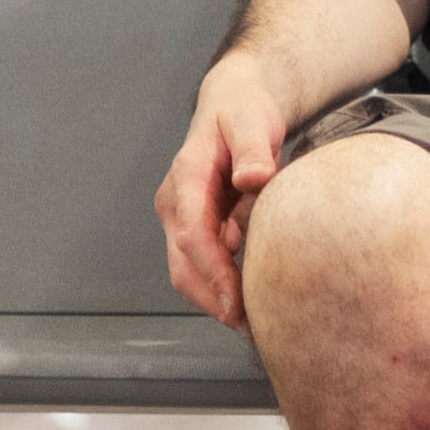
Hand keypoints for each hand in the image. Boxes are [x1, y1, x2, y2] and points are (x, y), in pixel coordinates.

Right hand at [156, 59, 295, 329]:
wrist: (233, 103)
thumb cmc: (244, 111)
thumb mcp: (252, 120)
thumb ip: (254, 149)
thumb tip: (252, 179)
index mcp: (186, 178)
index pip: (193, 236)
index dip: (214, 273)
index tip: (236, 303)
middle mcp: (175, 202)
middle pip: (183, 265)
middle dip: (212, 299)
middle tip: (249, 326)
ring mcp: (181, 216)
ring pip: (187, 271)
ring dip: (215, 297)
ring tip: (253, 320)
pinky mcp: (194, 225)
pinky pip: (201, 264)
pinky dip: (220, 285)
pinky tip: (250, 297)